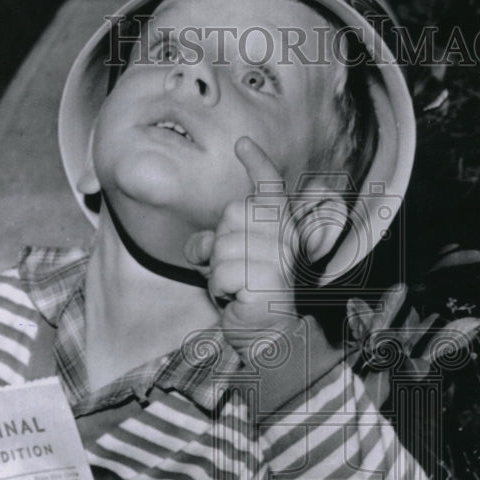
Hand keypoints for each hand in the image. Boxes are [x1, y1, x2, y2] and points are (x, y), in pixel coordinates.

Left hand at [183, 136, 298, 336]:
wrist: (270, 337)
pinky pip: (219, 274)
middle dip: (219, 244)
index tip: (242, 143)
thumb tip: (196, 245)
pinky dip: (218, 290)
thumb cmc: (250, 297)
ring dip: (217, 272)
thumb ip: (213, 244)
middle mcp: (283, 237)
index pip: (270, 186)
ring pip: (221, 246)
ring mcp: (276, 257)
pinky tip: (236, 300)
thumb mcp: (228, 263)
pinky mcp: (265, 279)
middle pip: (231, 214)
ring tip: (236, 288)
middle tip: (234, 271)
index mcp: (280, 227)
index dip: (256, 162)